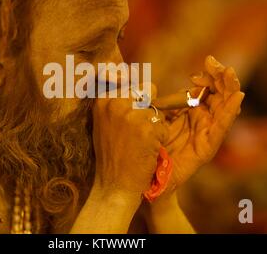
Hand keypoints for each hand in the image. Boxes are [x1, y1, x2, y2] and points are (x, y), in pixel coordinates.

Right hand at [91, 83, 171, 203]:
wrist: (114, 185)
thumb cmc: (113, 155)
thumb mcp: (106, 123)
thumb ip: (118, 101)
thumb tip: (141, 81)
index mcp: (103, 100)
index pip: (129, 82)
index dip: (137, 97)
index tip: (129, 113)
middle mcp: (115, 103)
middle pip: (148, 89)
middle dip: (148, 109)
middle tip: (135, 133)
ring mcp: (130, 114)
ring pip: (158, 109)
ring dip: (154, 126)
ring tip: (138, 143)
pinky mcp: (146, 128)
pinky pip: (164, 126)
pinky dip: (160, 139)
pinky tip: (145, 151)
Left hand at [159, 56, 244, 195]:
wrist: (147, 174)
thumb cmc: (150, 144)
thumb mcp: (155, 116)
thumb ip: (157, 102)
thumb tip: (152, 85)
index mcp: (193, 110)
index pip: (209, 88)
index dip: (208, 75)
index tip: (200, 68)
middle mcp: (204, 120)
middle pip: (221, 93)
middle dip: (220, 76)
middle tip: (214, 63)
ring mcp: (208, 133)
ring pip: (226, 106)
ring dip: (230, 87)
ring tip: (230, 73)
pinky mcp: (208, 146)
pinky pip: (222, 126)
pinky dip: (230, 110)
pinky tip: (237, 96)